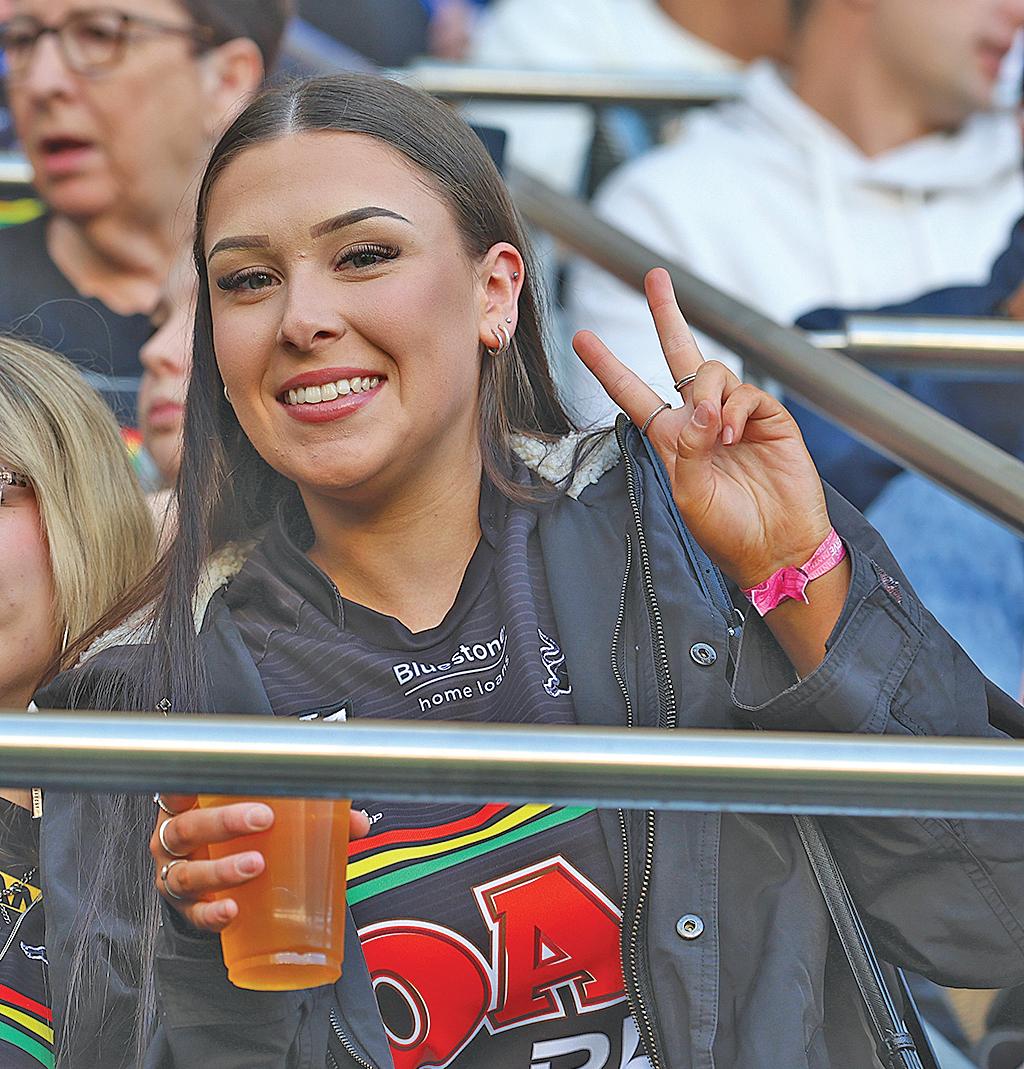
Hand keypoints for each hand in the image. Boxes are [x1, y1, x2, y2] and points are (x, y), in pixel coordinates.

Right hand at [151, 794, 370, 932]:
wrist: (214, 880)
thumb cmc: (239, 835)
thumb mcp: (263, 813)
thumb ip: (308, 811)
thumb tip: (356, 824)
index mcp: (189, 804)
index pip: (179, 784)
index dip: (188, 777)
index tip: (211, 771)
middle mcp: (174, 839)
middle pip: (188, 827)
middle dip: (225, 821)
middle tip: (264, 818)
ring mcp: (177, 875)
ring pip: (188, 873)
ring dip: (222, 870)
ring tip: (255, 866)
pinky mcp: (188, 910)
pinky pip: (195, 914)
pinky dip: (212, 914)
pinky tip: (231, 910)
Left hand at [572, 269, 831, 589]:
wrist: (778, 547)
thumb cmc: (727, 531)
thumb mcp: (690, 497)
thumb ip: (689, 450)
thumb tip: (703, 406)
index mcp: (670, 439)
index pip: (633, 394)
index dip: (608, 366)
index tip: (582, 338)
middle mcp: (699, 420)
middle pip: (679, 355)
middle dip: (666, 314)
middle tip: (654, 276)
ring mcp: (735, 415)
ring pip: (713, 372)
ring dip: (711, 394)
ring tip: (720, 433)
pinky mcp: (768, 417)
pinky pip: (747, 391)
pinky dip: (737, 408)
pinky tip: (736, 434)